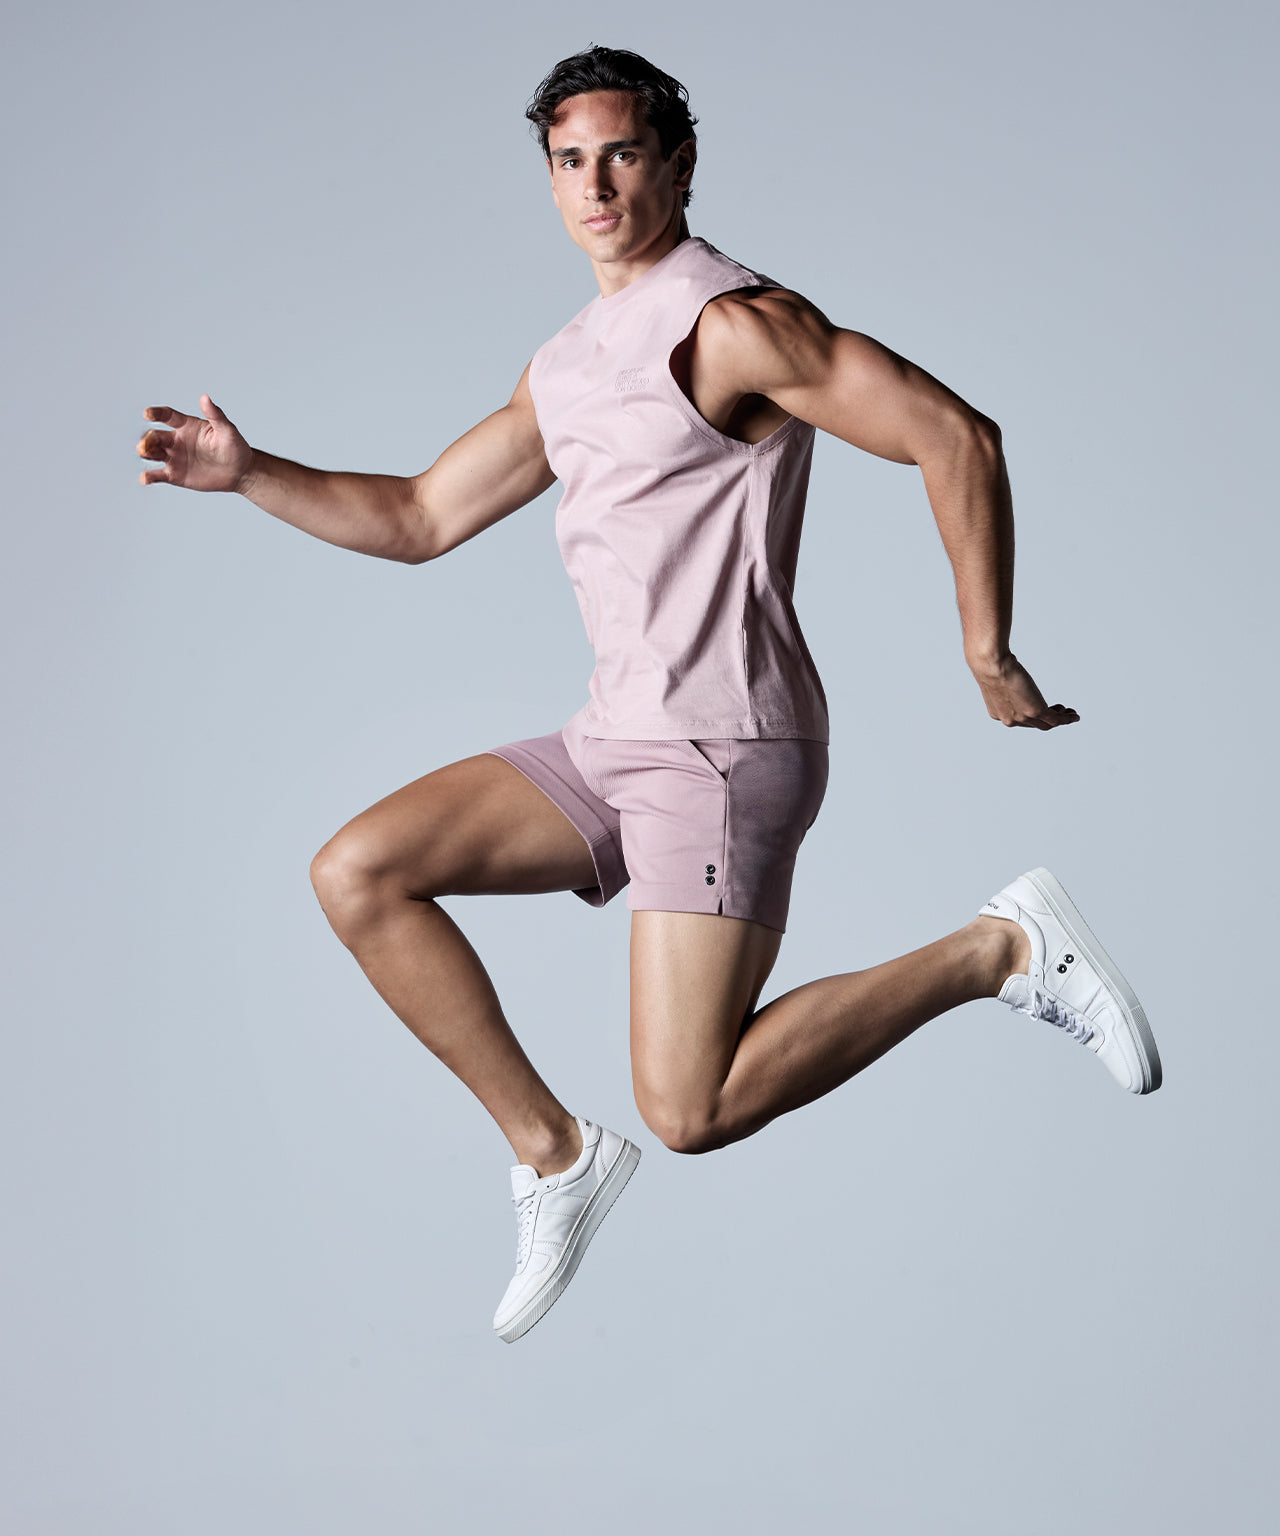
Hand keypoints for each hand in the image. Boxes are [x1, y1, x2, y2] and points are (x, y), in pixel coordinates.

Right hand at [136, 395, 251, 492]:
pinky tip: (145, 478)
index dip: (156, 413)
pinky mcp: (175, 475)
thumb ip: (215, 415)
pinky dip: (149, 476)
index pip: (167, 416)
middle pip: (155, 436)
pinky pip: (158, 475)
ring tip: (145, 453)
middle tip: (146, 444)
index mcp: (187, 425)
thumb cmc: (235, 447)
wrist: (239, 472)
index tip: (147, 413)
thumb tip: (205, 398)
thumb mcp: (228, 430)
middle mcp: (176, 440)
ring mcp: (174, 457)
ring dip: (145, 452)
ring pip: (152, 453)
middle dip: (148, 438)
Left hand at [970, 652, 1078, 730]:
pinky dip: (1067, 719)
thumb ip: (1003, 679)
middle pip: (1034, 724)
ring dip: (1060, 719)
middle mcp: (1009, 719)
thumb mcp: (995, 676)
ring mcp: (1022, 717)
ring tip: (1069, 713)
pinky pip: (1056, 720)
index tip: (1043, 707)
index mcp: (998, 712)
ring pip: (1046, 724)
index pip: (1019, 719)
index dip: (1033, 715)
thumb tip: (1008, 665)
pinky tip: (1074, 716)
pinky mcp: (1035, 711)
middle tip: (1059, 710)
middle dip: (1048, 719)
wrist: (990, 665)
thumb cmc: (989, 664)